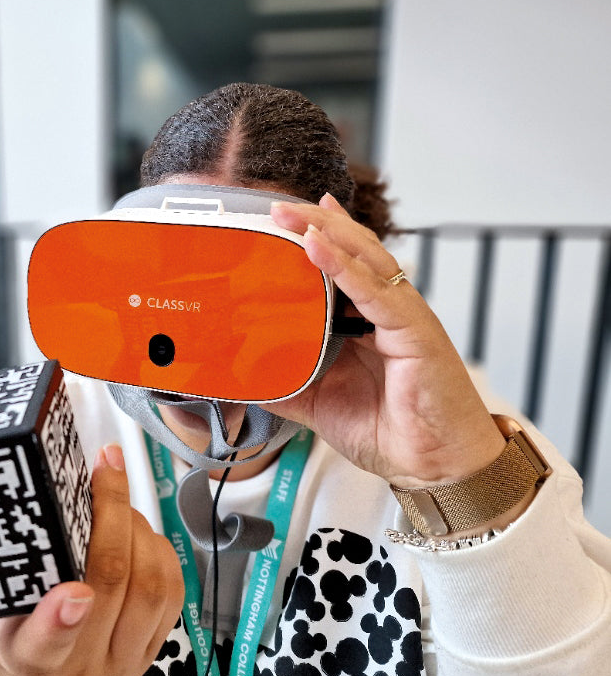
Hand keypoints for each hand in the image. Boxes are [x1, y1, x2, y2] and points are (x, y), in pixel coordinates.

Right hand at [0, 444, 184, 675]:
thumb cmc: (4, 647)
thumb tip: (11, 507)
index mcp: (24, 662)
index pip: (42, 650)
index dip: (59, 620)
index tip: (70, 592)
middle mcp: (79, 667)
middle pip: (110, 588)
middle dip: (112, 515)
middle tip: (104, 472)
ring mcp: (122, 660)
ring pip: (148, 586)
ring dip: (138, 527)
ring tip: (117, 497)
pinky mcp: (151, 650)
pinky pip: (171, 593)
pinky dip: (159, 549)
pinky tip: (138, 528)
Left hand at [266, 195, 505, 488]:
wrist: (433, 469)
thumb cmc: (390, 431)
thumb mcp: (318, 403)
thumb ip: (284, 383)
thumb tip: (241, 375)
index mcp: (367, 320)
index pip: (339, 266)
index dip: (313, 238)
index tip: (281, 218)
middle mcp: (386, 309)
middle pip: (352, 250)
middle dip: (313, 223)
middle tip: (276, 206)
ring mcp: (403, 316)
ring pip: (366, 258)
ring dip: (327, 231)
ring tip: (291, 215)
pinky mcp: (416, 331)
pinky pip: (377, 291)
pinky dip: (346, 266)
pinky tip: (318, 246)